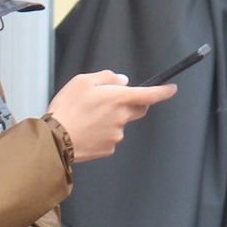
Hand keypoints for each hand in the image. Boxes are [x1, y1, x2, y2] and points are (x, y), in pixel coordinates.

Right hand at [47, 70, 175, 161]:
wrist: (55, 140)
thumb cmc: (67, 108)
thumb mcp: (82, 81)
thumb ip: (106, 77)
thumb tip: (122, 80)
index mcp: (118, 98)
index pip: (150, 94)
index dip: (163, 91)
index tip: (171, 89)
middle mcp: (122, 118)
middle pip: (138, 109)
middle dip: (131, 104)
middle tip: (110, 101)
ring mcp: (116, 135)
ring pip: (121, 124)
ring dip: (111, 119)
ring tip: (87, 118)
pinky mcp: (108, 148)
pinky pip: (111, 138)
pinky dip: (102, 133)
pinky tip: (86, 131)